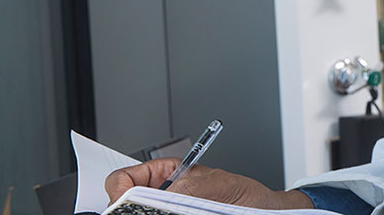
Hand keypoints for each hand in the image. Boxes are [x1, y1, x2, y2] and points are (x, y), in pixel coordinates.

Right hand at [105, 158, 312, 209]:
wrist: (264, 211)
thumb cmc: (244, 193)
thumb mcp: (213, 184)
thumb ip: (183, 189)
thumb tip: (159, 195)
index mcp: (164, 174)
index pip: (123, 178)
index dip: (118, 191)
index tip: (122, 203)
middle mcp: (161, 196)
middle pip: (128, 203)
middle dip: (133, 209)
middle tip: (143, 211)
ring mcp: (167, 211)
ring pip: (143, 213)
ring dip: (151, 213)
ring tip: (175, 211)